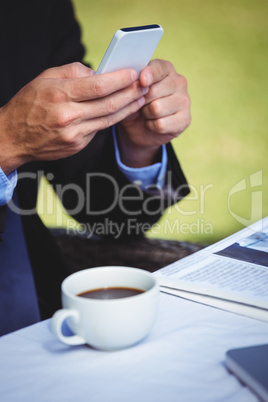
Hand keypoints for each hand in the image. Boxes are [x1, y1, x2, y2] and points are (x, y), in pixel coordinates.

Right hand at [0, 62, 146, 174]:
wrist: (14, 137)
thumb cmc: (29, 104)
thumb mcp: (45, 79)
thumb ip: (73, 72)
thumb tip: (98, 73)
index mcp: (60, 95)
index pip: (99, 86)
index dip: (120, 80)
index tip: (133, 74)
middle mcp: (69, 117)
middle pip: (109, 104)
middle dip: (131, 94)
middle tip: (144, 86)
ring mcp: (74, 135)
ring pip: (109, 120)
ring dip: (128, 109)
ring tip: (140, 99)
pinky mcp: (77, 146)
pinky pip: (99, 130)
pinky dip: (111, 119)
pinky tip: (121, 111)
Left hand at [116, 59, 190, 166]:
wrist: (140, 129)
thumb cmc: (135, 104)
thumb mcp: (128, 92)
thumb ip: (131, 84)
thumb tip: (135, 84)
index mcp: (166, 69)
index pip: (159, 68)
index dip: (149, 74)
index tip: (142, 81)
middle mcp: (179, 82)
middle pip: (154, 91)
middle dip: (140, 101)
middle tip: (140, 104)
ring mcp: (184, 100)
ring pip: (157, 108)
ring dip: (146, 114)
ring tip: (146, 113)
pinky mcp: (185, 119)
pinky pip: (161, 124)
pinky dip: (151, 126)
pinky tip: (153, 123)